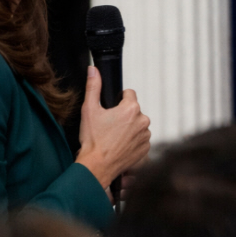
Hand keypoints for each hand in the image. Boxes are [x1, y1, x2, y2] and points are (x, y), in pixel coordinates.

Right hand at [76, 67, 151, 188]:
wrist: (97, 166)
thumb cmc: (93, 140)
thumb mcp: (89, 110)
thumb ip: (93, 87)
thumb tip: (93, 70)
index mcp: (131, 108)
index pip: (129, 94)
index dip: (118, 100)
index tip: (110, 110)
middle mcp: (143, 120)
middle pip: (134, 110)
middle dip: (123, 115)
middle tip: (109, 126)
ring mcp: (146, 135)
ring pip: (137, 124)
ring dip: (129, 128)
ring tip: (114, 138)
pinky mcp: (146, 148)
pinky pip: (140, 139)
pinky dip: (132, 140)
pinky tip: (120, 145)